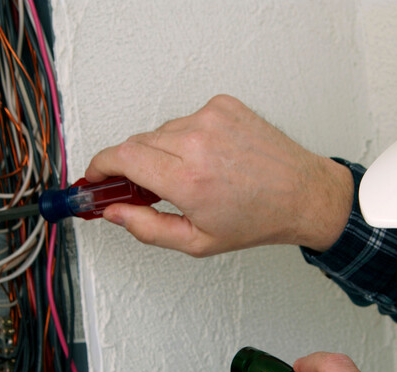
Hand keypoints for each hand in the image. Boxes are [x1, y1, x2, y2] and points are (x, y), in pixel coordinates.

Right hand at [85, 95, 352, 255]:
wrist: (301, 193)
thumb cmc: (257, 220)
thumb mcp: (197, 242)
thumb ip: (147, 228)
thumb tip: (114, 213)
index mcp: (188, 179)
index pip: (121, 158)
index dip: (99, 166)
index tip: (95, 177)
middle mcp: (198, 142)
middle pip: (136, 143)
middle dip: (131, 165)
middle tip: (143, 187)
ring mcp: (211, 118)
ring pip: (160, 131)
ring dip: (162, 152)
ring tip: (190, 175)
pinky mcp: (223, 105)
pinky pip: (186, 119)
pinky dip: (187, 137)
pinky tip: (209, 157)